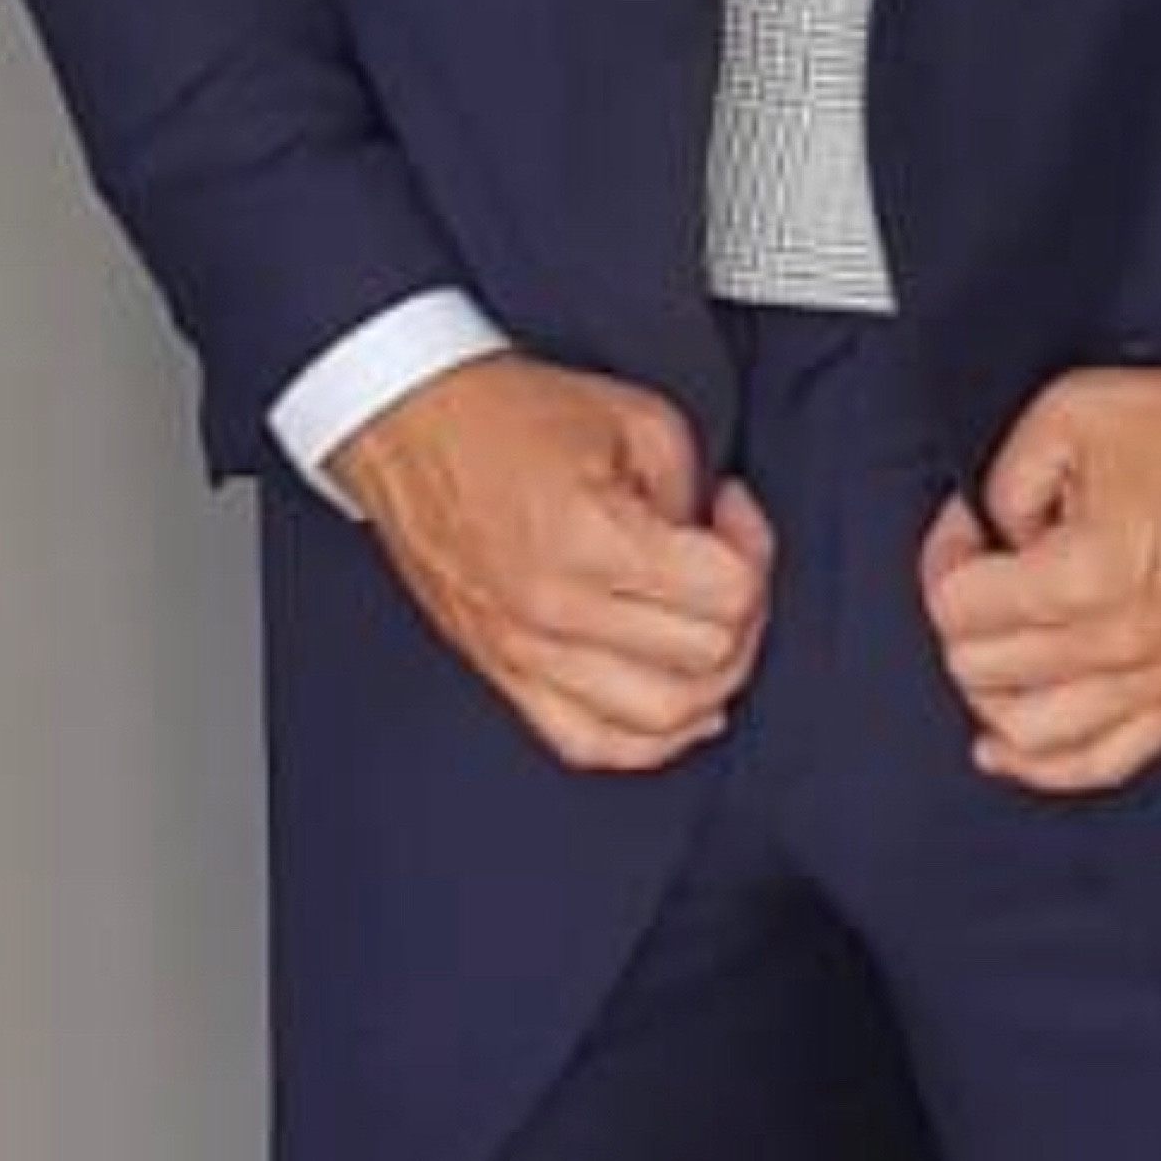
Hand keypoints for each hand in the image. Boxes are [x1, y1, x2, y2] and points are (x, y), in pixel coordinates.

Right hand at [327, 351, 772, 772]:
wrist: (408, 427)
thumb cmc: (504, 415)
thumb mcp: (633, 417)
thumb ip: (693, 487)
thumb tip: (719, 543)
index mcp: (589, 537)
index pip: (726, 593)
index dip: (753, 547)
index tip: (731, 513)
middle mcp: (555, 610)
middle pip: (706, 659)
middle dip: (742, 608)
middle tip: (726, 559)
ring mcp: (525, 653)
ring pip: (660, 719)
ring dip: (710, 678)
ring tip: (707, 626)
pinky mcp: (503, 674)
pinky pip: (592, 744)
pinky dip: (649, 738)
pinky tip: (678, 704)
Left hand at [919, 365, 1160, 792]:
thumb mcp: (1076, 411)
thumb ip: (1006, 478)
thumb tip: (988, 533)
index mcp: (1090, 573)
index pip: (960, 605)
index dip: (946, 556)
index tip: (967, 530)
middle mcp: (1122, 642)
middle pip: (982, 669)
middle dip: (962, 616)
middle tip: (981, 570)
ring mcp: (1158, 681)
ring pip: (1028, 731)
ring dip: (989, 690)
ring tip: (991, 646)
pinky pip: (1099, 762)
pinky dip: (1042, 766)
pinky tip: (1008, 747)